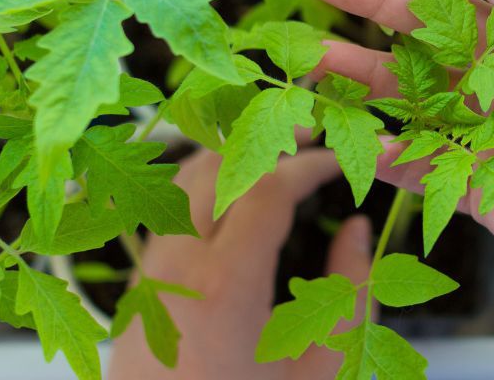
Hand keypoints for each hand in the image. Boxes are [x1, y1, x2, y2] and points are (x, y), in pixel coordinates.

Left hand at [108, 149, 371, 379]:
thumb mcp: (321, 367)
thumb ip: (348, 291)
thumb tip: (357, 229)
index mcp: (226, 284)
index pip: (268, 187)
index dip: (310, 162)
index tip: (340, 159)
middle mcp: (176, 268)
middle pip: (214, 166)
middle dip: (264, 142)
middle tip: (308, 137)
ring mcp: (149, 277)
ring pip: (180, 184)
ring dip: (228, 160)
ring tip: (274, 159)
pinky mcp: (136, 292)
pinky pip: (167, 216)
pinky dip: (202, 191)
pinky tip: (235, 202)